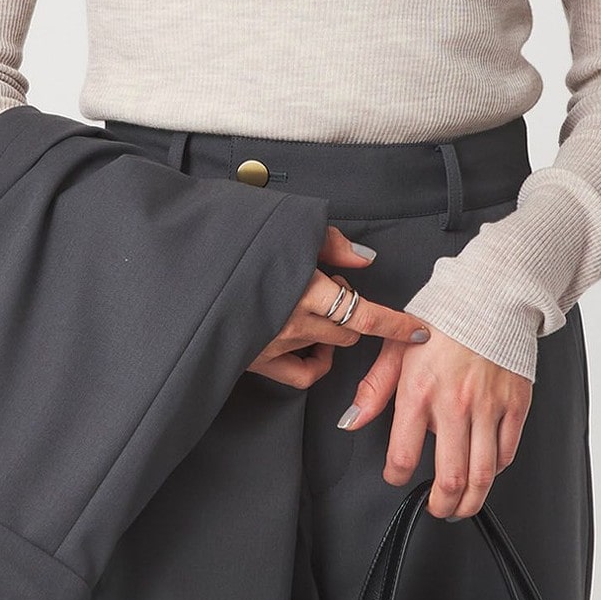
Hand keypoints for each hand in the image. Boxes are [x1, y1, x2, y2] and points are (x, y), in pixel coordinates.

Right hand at [246, 225, 431, 387]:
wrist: (178, 271)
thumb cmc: (230, 241)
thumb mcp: (282, 224)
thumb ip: (329, 243)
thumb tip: (365, 259)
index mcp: (304, 288)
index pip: (366, 315)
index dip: (398, 325)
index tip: (421, 331)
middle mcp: (293, 323)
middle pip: (350, 329)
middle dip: (356, 310)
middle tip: (335, 286)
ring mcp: (274, 346)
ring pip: (329, 346)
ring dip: (335, 328)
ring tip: (318, 305)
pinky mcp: (255, 361)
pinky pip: (301, 375)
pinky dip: (316, 363)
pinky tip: (314, 346)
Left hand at [337, 323, 532, 519]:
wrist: (491, 294)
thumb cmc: (443, 317)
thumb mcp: (396, 346)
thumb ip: (373, 388)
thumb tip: (352, 420)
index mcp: (420, 390)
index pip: (403, 454)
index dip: (395, 476)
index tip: (396, 476)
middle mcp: (455, 403)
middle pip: (451, 477)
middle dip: (441, 504)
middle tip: (436, 507)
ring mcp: (488, 406)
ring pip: (483, 474)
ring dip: (470, 501)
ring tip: (461, 505)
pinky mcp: (515, 404)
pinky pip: (507, 452)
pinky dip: (496, 470)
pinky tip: (486, 471)